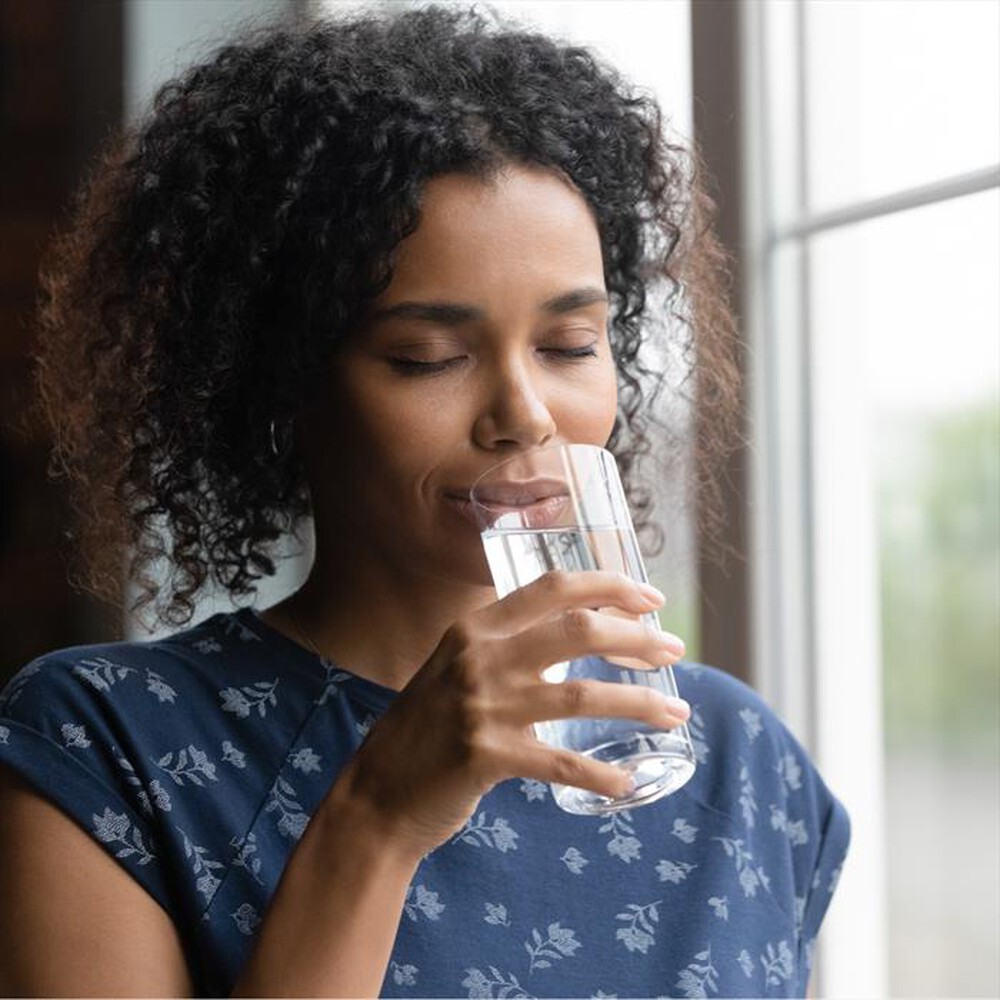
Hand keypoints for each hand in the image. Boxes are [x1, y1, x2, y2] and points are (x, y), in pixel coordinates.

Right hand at [335, 571, 688, 860]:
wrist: (377, 791)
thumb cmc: (427, 727)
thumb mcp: (457, 667)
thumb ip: (507, 645)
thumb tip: (580, 632)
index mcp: (474, 627)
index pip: (553, 587)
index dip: (609, 586)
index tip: (651, 598)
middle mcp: (478, 657)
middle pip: (577, 632)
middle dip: (637, 639)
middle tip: (674, 650)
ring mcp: (481, 706)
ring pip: (581, 695)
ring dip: (638, 704)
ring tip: (676, 713)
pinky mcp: (485, 756)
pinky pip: (561, 763)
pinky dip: (601, 774)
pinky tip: (627, 783)